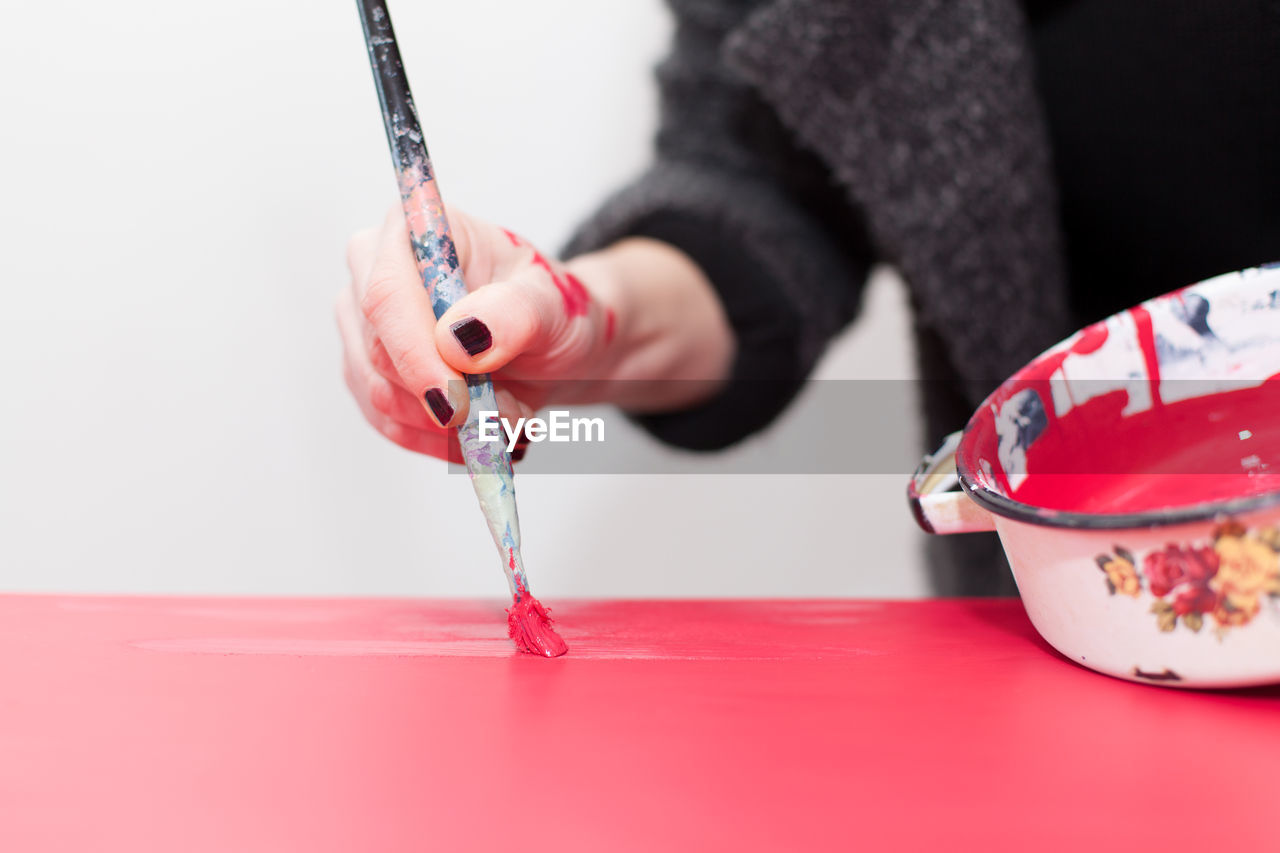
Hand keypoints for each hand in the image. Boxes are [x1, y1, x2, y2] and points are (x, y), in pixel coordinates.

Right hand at [336, 205, 734, 459]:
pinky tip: (480, 431)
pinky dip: (440, 440)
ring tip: (507, 414)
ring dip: (450, 425)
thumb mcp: (553, 305)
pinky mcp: (366, 374)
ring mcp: (363, 327)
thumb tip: (457, 338)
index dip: (415, 353)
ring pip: (381, 396)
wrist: (554, 346)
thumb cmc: (553, 311)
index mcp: (414, 232)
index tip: (457, 401)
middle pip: (378, 352)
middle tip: (508, 413)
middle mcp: (373, 272)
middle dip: (448, 397)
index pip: (387, 295)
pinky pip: (389, 425)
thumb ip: (513, 313)